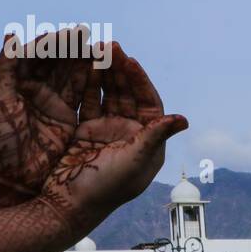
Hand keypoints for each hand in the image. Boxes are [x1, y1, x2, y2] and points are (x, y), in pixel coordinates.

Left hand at [0, 28, 93, 218]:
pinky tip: (100, 68)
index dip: (51, 43)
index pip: (35, 55)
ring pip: (70, 76)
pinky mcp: (67, 121)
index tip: (67, 33)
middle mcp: (34, 92)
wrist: (9, 183)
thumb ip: (5, 68)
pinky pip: (80, 96)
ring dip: (82, 60)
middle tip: (87, 34)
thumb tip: (12, 35)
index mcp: (14, 84)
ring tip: (97, 45)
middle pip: (55, 62)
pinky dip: (90, 81)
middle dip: (70, 47)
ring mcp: (51, 105)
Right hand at [37, 41, 187, 236]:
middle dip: (120, 70)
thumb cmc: (105, 189)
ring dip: (104, 72)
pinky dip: (86, 83)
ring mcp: (107, 131)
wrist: (67, 205)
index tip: (130, 61)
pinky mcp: (85, 130)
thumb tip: (183, 120)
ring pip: (108, 93)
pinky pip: (88, 100)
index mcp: (147, 141)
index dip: (140, 80)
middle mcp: (130, 134)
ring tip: (96, 50)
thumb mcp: (134, 162)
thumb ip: (155, 137)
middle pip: (128, 93)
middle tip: (110, 47)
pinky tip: (81, 65)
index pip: (149, 102)